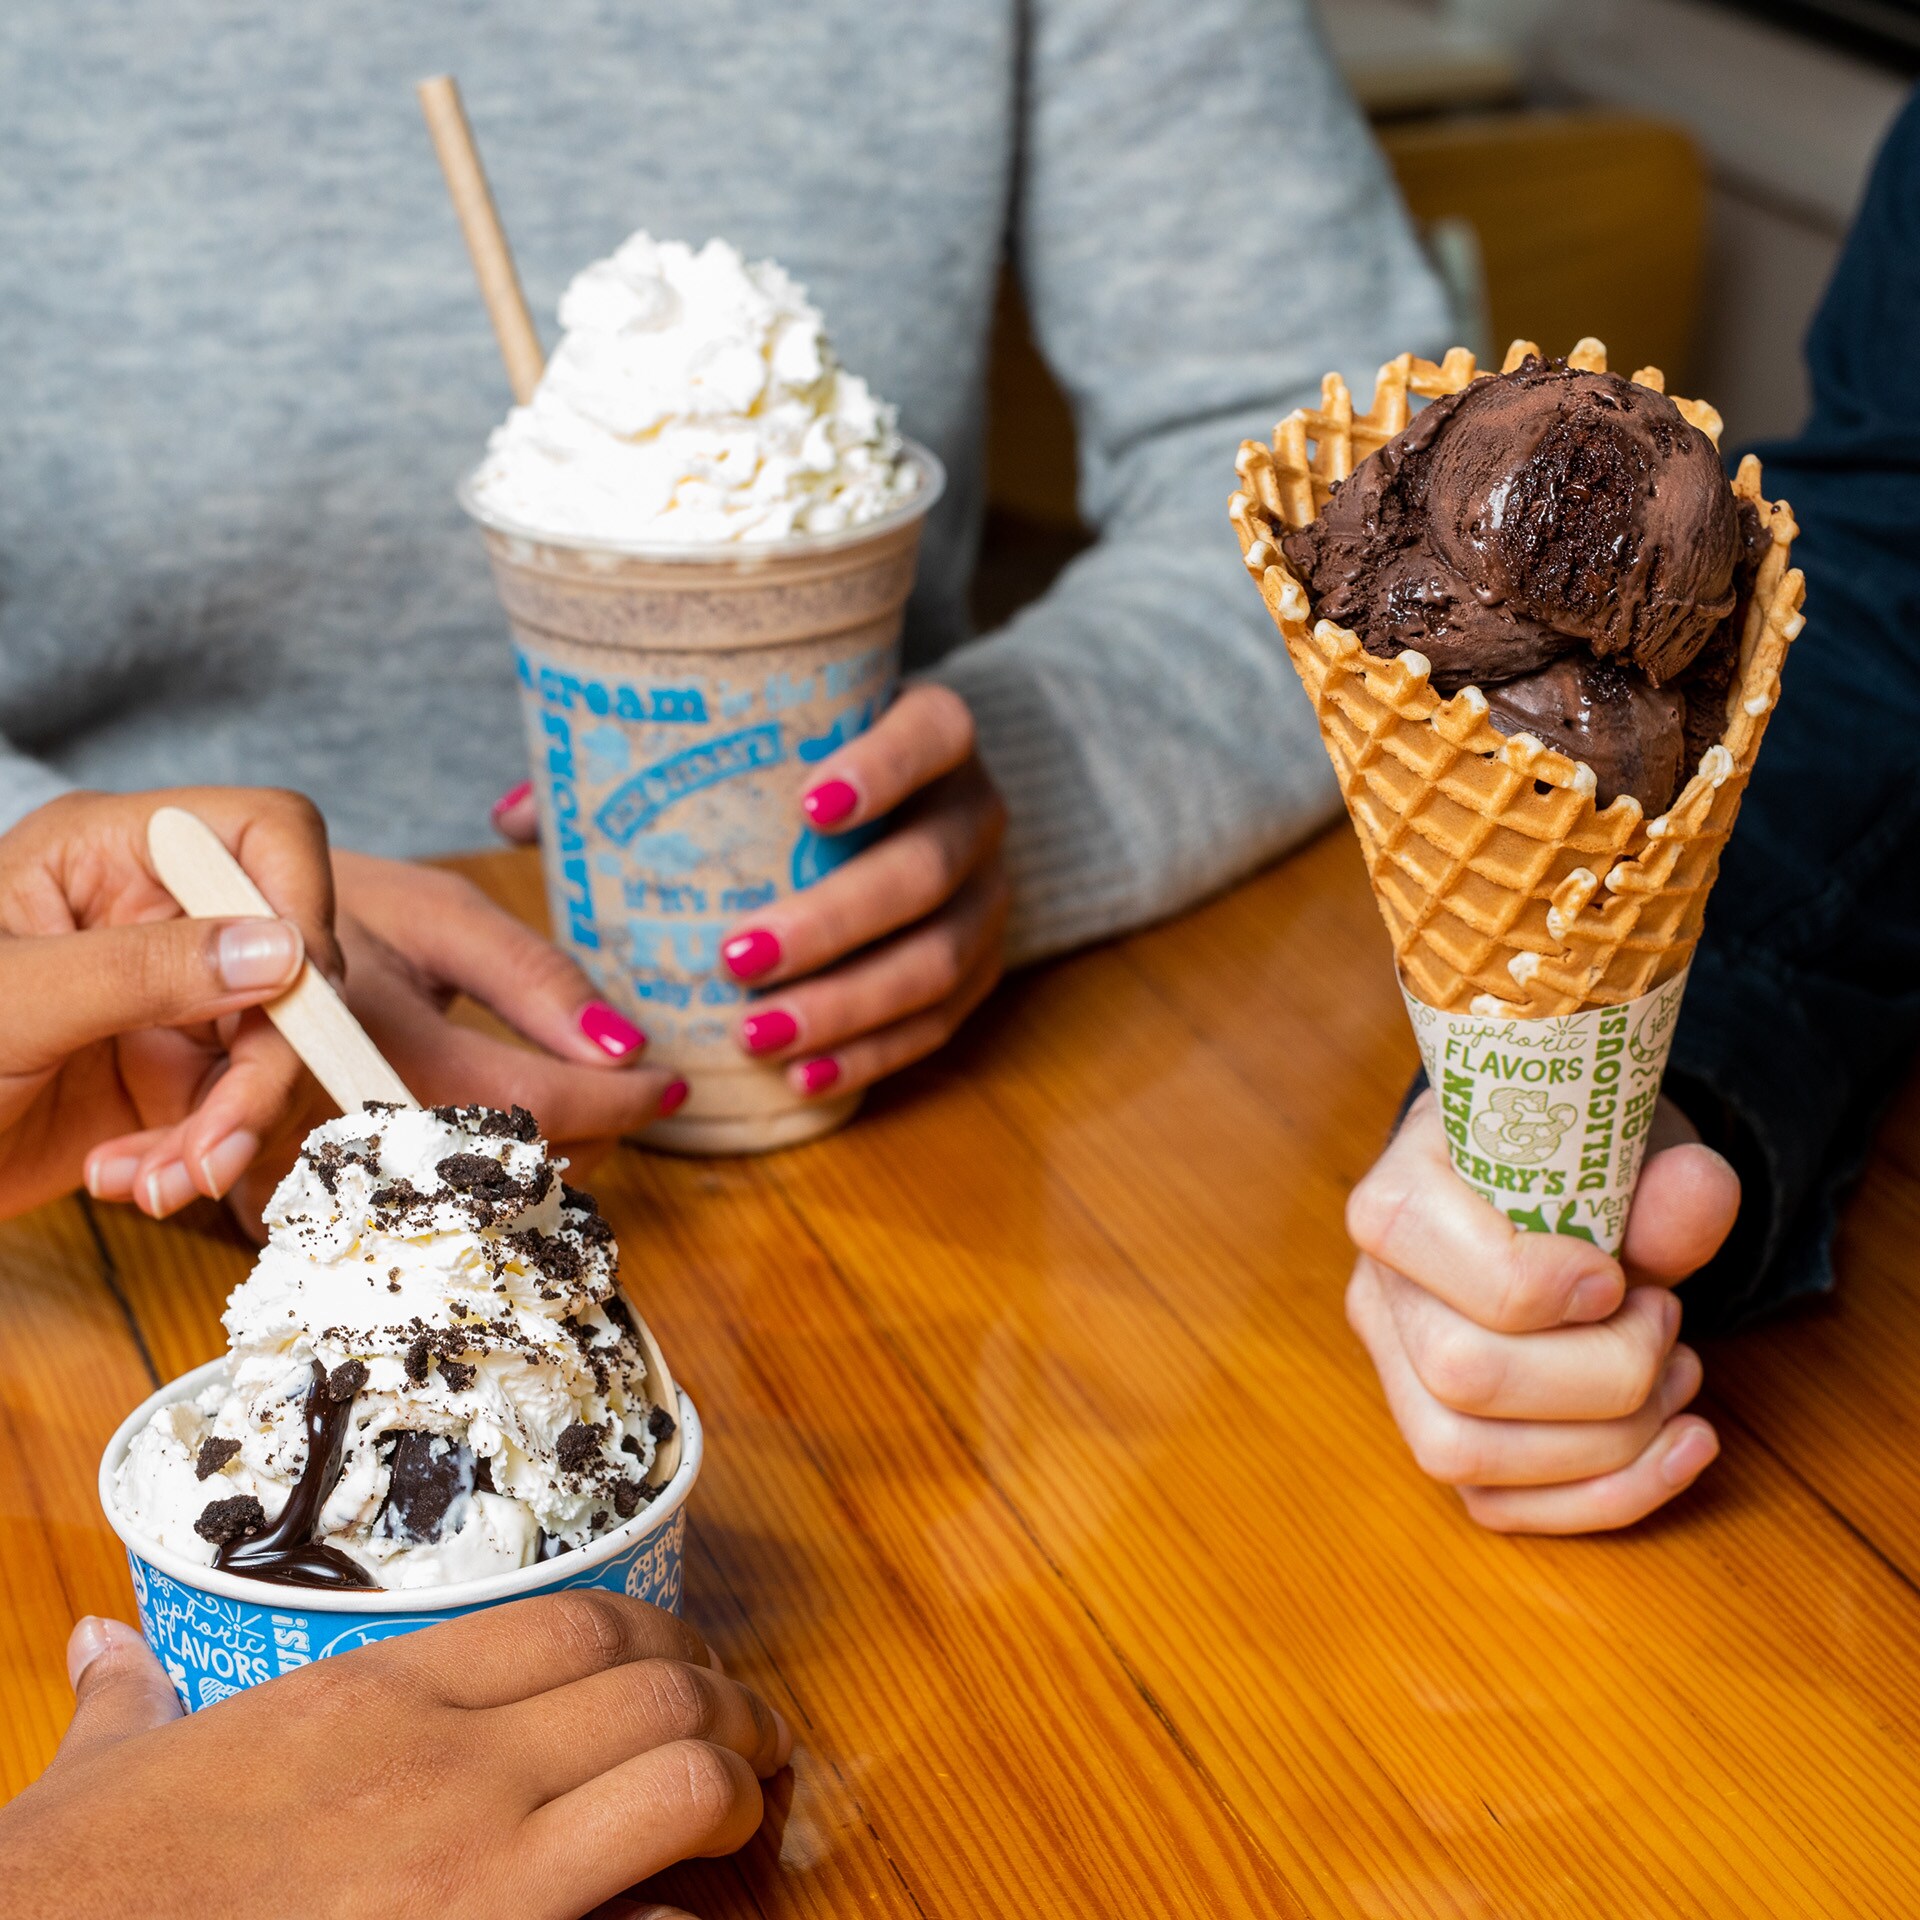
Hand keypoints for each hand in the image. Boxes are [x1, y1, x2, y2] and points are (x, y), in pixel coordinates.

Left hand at [0, 788, 338, 1221]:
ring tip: (159, 1183)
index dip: (299, 905)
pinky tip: (130, 1179)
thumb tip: (281, 949)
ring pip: (276, 1049)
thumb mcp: (9, 1004)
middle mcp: (157, 919)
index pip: (263, 836)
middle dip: (267, 1064)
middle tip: (221, 1144)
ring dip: (232, 1129)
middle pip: (292, 963)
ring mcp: (171, 1001)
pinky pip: (237, 1112)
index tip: (295, 996)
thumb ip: (139, 969)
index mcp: (110, 856)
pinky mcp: (173, 1077)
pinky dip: (199, 1158)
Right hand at [0, 1597, 790, 1919]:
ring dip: (737, 1789)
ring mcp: (475, 1872)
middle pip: (654, 1689)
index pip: (576, 1625)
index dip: (658, 1641)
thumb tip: (97, 1653)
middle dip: (729, 1707)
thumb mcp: (101, 1778)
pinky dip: (679, 1919)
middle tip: (758, 1738)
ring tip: (754, 1812)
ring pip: (677, 1782)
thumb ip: (127, 1707)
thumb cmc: (69, 1893)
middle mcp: (443, 1763)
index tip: (687, 1668)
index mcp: (370, 1696)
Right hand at [218, 851, 684, 1226]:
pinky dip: (477, 1187)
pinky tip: (504, 1143)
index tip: (667, 1084)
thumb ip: (533, 979)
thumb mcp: (438, 912)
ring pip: (470, 1213)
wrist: (209, 937)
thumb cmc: (331, 911)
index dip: (620, 1103)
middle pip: (512, 1177)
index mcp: (379, 1040)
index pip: (534, 1105)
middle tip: (622, 1094)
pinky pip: (409, 1222)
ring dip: (539, 1168)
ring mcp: (307, 1178)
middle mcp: (338, 1125)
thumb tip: (625, 1046)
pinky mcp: (289, 1206)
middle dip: (586, 1137)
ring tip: (572, 1112)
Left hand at [495, 683, 1009, 1101]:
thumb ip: (648, 765)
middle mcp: (974, 815)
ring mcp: (988, 898)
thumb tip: (522, 816)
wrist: (916, 808)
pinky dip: (870, 1055)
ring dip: (846, 1006)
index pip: (932, 734)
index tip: (810, 804)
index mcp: (933, 737)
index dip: (883, 768)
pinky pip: (939, 1025)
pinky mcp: (983, 971)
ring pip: (937, 960)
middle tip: (738, 958)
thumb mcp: (756, 749)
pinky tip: (803, 1077)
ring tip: (757, 1035)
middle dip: (832, 922)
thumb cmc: (811, 772)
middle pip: (924, 870)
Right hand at [1345, 1091, 1741, 1532]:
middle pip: (1456, 1369)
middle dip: (1599, 1370)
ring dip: (1605, 1442)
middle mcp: (1379, 1287)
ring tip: (1676, 1377)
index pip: (1411, 1238)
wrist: (1562, 1201)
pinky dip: (1609, 1495)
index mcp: (1400, 1191)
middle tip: (1666, 1320)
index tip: (1616, 1279)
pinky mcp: (1440, 1435)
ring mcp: (1399, 1371)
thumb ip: (1659, 1182)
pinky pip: (1496, 1506)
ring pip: (1462, 1453)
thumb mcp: (1619, 1154)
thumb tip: (1702, 1187)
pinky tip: (1681, 1446)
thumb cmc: (1578, 1171)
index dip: (1529, 1276)